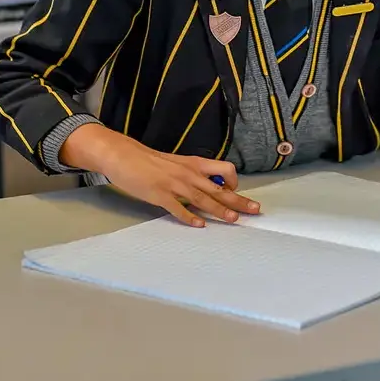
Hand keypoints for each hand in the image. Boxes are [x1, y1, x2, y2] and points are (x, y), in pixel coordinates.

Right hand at [64, 123, 260, 227]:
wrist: (124, 155)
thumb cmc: (150, 160)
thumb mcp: (177, 163)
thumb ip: (193, 173)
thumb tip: (209, 185)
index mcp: (194, 164)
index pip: (224, 170)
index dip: (235, 183)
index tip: (239, 193)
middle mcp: (189, 173)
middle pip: (220, 188)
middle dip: (239, 200)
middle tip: (255, 210)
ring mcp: (174, 184)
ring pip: (203, 198)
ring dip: (219, 210)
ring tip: (234, 219)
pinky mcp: (159, 195)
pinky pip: (178, 208)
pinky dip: (189, 217)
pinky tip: (198, 225)